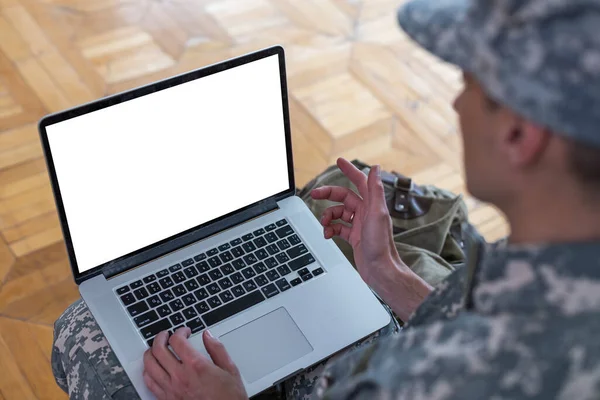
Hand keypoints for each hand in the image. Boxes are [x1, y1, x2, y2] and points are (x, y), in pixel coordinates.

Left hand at [143, 328, 246, 399]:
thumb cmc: (229, 397)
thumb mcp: (230, 369)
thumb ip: (217, 349)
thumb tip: (208, 335)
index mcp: (196, 366)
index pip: (177, 340)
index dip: (180, 331)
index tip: (185, 332)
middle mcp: (181, 377)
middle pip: (158, 350)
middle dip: (161, 337)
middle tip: (166, 335)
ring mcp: (171, 389)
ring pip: (149, 365)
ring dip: (151, 352)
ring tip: (156, 348)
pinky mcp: (167, 399)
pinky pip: (149, 382)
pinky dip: (148, 371)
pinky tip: (153, 367)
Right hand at [310, 158, 432, 319]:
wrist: (380, 270)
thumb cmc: (380, 245)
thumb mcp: (377, 214)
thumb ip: (376, 190)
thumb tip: (376, 167)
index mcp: (372, 204)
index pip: (360, 181)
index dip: (350, 170)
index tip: (340, 161)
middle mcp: (367, 212)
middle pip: (343, 197)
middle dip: (328, 195)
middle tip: (314, 194)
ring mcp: (360, 225)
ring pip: (338, 213)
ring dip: (328, 216)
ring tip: (324, 223)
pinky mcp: (354, 237)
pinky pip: (338, 227)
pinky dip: (331, 229)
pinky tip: (328, 234)